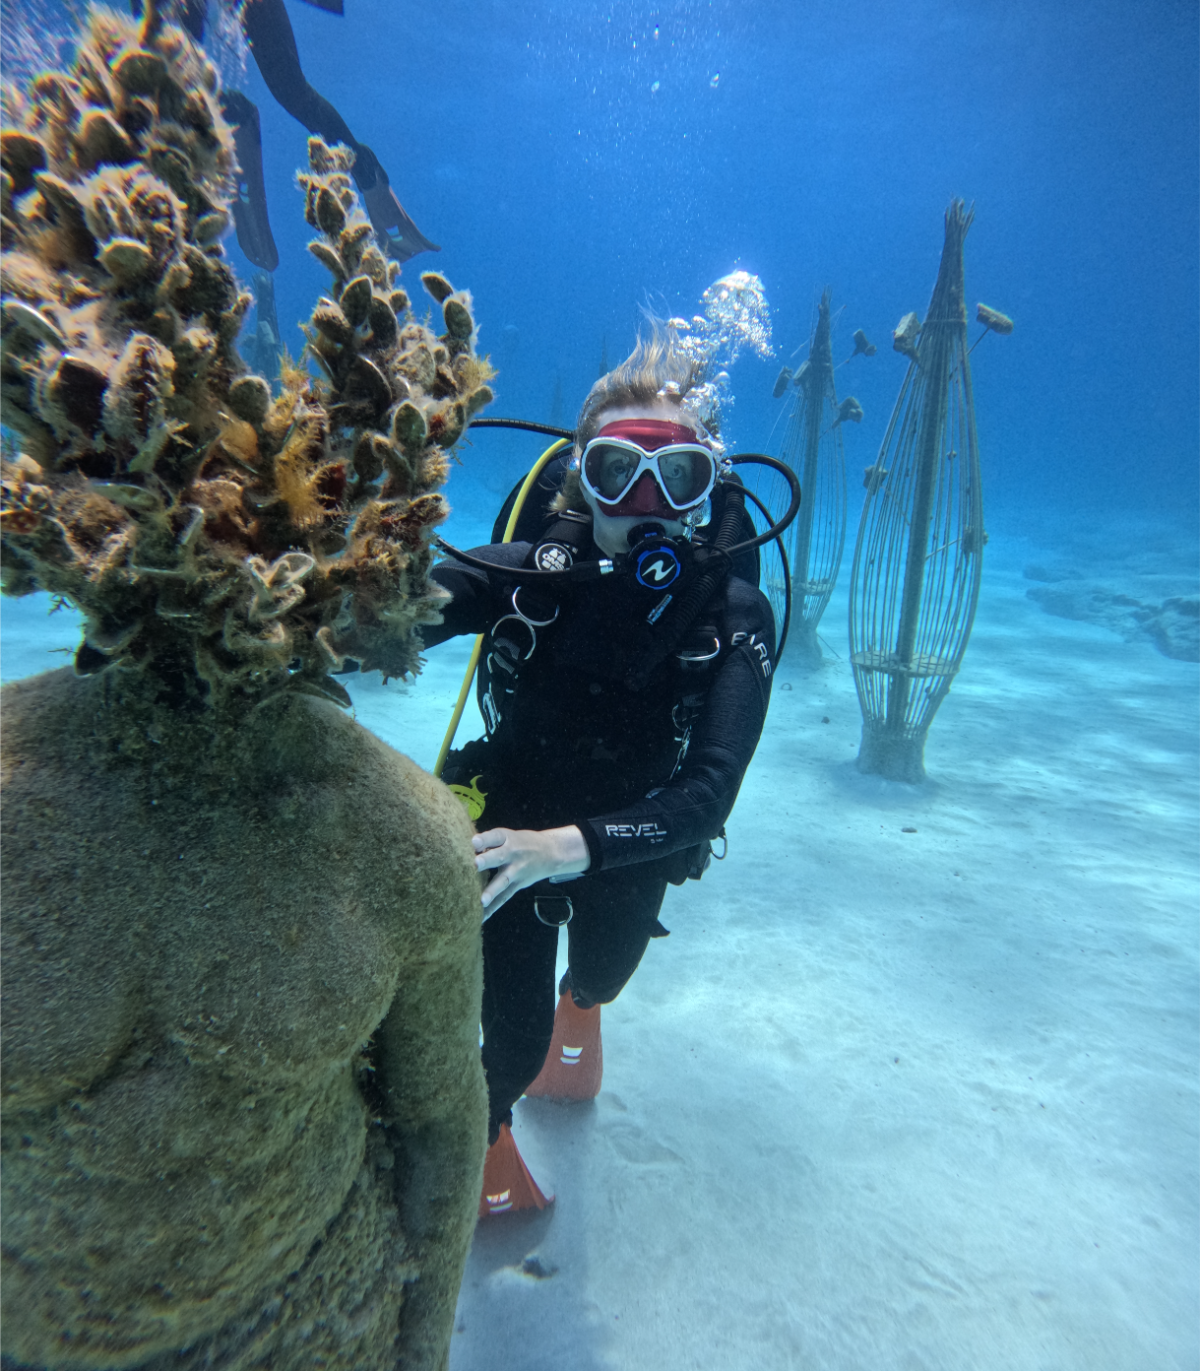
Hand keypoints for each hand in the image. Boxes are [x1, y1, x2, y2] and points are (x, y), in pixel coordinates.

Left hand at [472, 826, 589, 915]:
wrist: (550, 853)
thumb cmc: (520, 842)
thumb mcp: (507, 836)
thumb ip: (488, 842)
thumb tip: (462, 848)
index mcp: (507, 838)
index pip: (495, 837)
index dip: (484, 839)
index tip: (473, 842)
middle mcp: (512, 854)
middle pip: (499, 857)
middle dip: (487, 861)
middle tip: (475, 864)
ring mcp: (516, 871)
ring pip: (503, 881)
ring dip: (492, 891)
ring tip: (481, 900)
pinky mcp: (517, 885)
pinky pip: (504, 897)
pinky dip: (493, 908)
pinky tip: (481, 917)